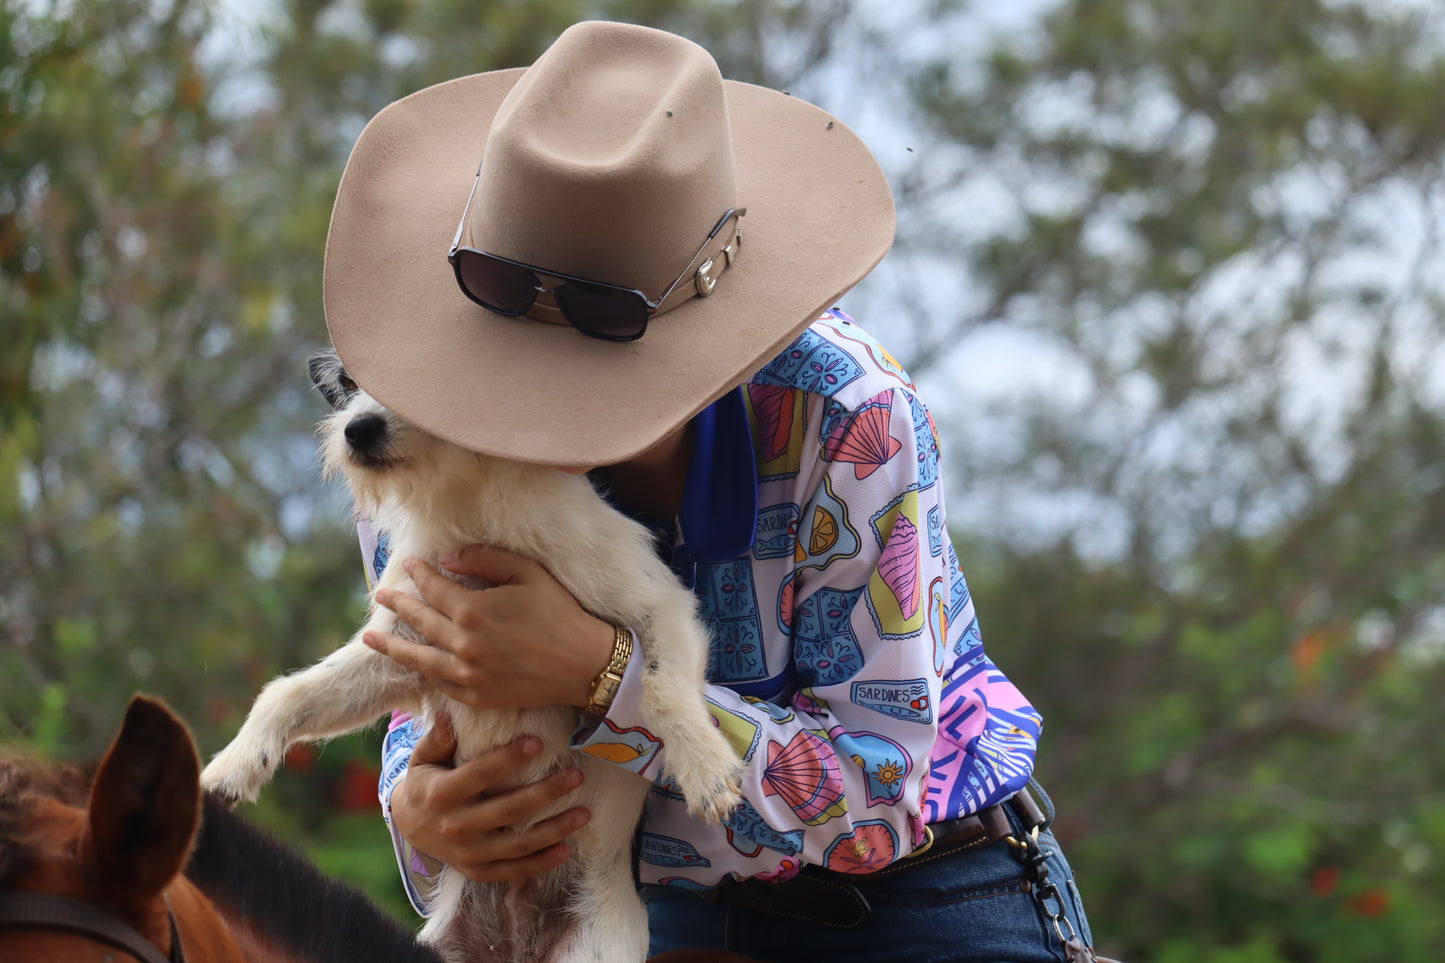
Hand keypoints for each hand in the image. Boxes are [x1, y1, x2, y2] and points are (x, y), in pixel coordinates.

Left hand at [363, 545, 614, 710]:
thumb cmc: (560, 612)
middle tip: (381, 595)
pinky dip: (421, 671)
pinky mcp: (475, 696)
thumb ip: (485, 560)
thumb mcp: (528, 573)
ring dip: (391, 647)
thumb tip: (447, 558)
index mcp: (474, 610)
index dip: (420, 574)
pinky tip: (411, 663)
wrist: (583, 664)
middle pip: (420, 620)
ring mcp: (466, 674)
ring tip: (370, 638)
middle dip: (398, 605)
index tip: (410, 565)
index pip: (434, 588)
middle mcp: (463, 644)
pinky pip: (438, 682)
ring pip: (418, 658)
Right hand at [391, 713, 592, 883]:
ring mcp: (468, 854)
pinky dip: (541, 863)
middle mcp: (455, 827)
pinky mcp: (478, 871)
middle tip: (577, 776)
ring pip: (517, 845)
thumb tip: (450, 712)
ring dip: (554, 830)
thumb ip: (439, 738)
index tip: (539, 742)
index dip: (508, 759)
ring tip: (585, 813)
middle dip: (545, 793)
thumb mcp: (423, 757)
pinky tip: (567, 849)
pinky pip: (513, 870)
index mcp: (441, 794)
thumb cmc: (425, 782)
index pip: (479, 774)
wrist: (409, 826)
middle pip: (507, 811)